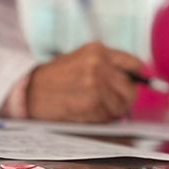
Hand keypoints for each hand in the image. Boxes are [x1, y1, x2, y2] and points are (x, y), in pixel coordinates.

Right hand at [25, 43, 144, 122]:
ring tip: (94, 106)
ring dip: (112, 110)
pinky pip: (108, 116)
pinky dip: (101, 118)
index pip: (133, 64)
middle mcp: (97, 65)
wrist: (28, 91)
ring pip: (121, 105)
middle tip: (109, 101)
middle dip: (123, 98)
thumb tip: (139, 79)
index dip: (137, 76)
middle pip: (130, 88)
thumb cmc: (55, 78)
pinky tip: (86, 112)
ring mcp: (94, 84)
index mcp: (97, 50)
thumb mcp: (80, 59)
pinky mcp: (90, 104)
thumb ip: (107, 65)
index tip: (136, 83)